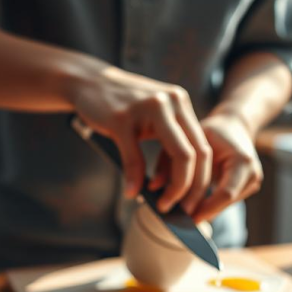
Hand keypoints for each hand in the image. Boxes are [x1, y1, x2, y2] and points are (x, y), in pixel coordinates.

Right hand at [69, 66, 210, 212]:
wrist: (87, 81)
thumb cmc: (120, 106)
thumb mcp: (151, 119)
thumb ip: (168, 142)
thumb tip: (177, 186)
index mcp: (181, 104)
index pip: (203, 146)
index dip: (202, 179)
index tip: (195, 201)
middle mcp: (172, 102)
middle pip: (197, 153)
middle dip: (194, 188)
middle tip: (185, 210)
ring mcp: (150, 108)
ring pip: (180, 155)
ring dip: (174, 188)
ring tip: (163, 205)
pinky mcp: (122, 118)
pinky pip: (136, 157)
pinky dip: (135, 179)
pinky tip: (131, 192)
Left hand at [181, 113, 262, 222]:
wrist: (235, 125)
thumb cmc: (212, 130)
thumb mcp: (188, 140)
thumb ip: (170, 162)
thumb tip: (153, 187)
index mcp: (242, 159)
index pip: (225, 193)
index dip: (205, 208)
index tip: (182, 215)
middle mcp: (252, 172)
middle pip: (225, 202)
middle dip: (201, 211)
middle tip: (177, 217)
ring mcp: (254, 181)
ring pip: (224, 205)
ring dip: (204, 209)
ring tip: (181, 210)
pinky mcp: (249, 187)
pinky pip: (226, 201)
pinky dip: (209, 203)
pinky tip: (193, 202)